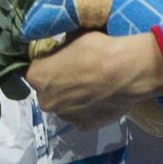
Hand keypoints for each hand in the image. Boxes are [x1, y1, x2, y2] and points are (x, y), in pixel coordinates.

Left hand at [25, 32, 162, 129]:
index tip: (61, 60)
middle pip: (48, 90)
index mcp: (36, 76)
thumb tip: (59, 48)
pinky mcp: (83, 126)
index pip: (36, 70)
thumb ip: (59, 47)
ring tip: (92, 87)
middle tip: (78, 74)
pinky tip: (99, 99)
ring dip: (72, 98)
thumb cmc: (96, 49)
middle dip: (59, 84)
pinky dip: (87, 109)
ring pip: (64, 105)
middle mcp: (45, 100)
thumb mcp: (71, 37)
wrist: (126, 72)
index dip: (49, 64)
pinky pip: (81, 116)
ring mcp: (64, 116)